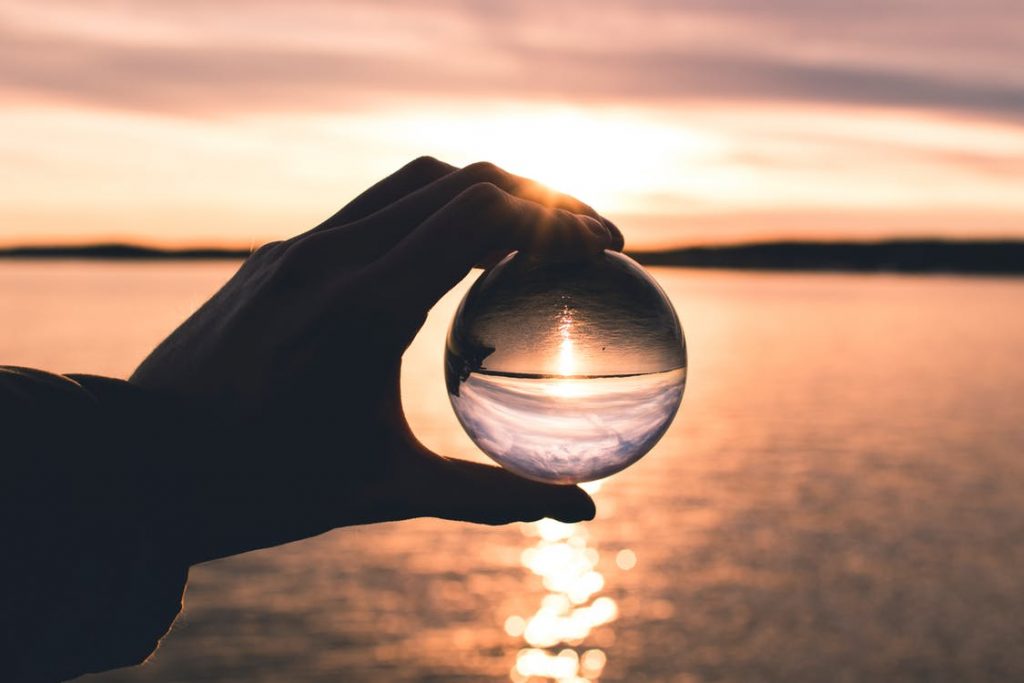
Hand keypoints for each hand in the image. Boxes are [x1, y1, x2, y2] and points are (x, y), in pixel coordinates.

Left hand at [131, 157, 623, 563]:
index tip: (605, 249)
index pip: (481, 212)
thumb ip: (490, 497)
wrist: (139, 467)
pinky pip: (371, 210)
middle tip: (581, 241)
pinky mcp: (278, 255)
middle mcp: (332, 255)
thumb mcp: (385, 490)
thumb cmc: (264, 486)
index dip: (558, 217)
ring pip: (412, 182)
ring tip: (523, 241)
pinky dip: (428, 216)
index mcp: (365, 305)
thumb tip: (580, 507)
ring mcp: (300, 247)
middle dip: (536, 197)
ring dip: (480, 196)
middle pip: (460, 178)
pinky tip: (446, 265)